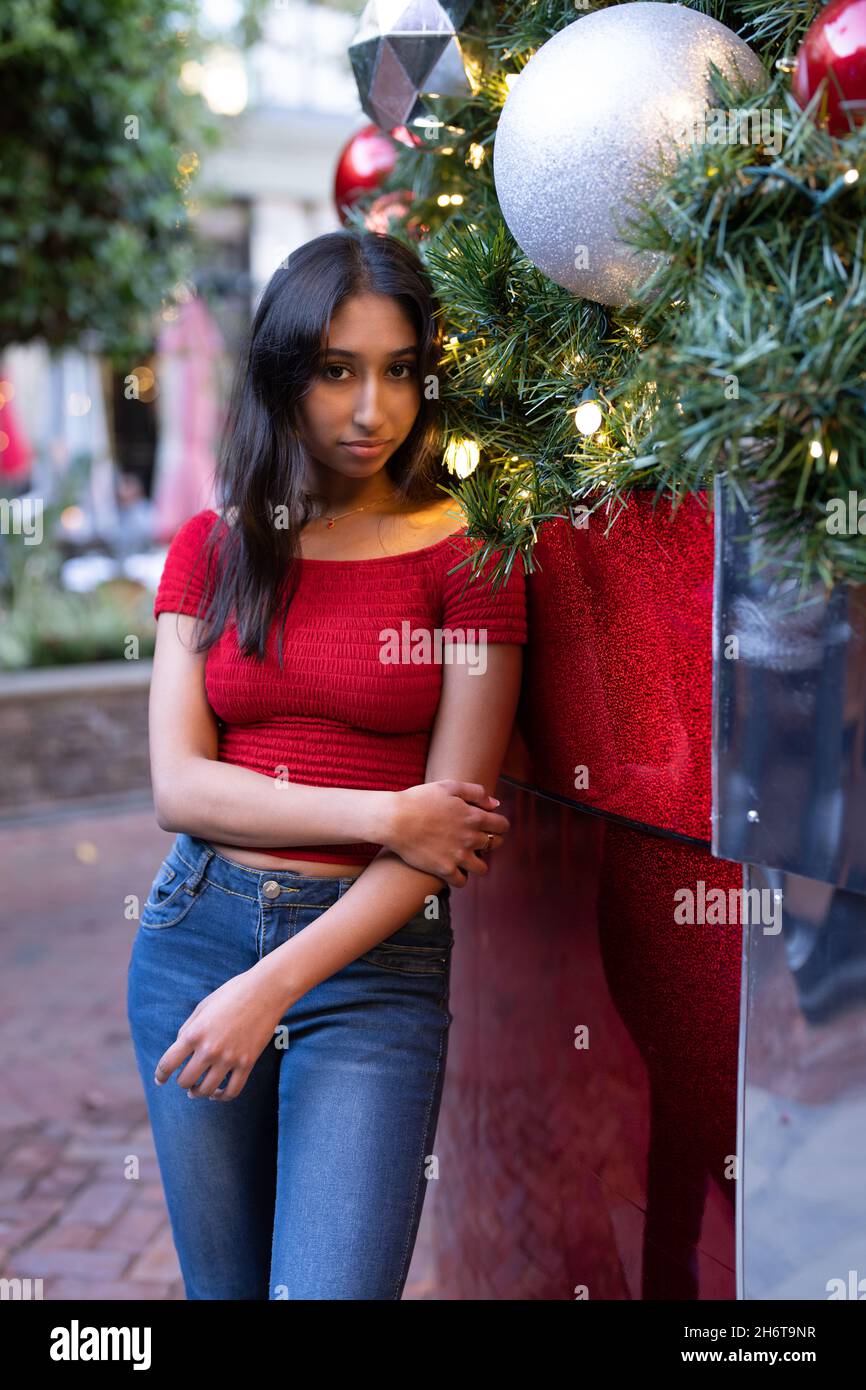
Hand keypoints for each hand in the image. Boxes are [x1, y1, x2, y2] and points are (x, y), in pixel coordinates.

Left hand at [154, 966, 285, 1102]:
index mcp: (194, 1033)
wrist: (266, 990)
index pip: (168, 1064)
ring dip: (199, 1093)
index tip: (159, 1080)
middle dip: (182, 1083)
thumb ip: (188, 1029)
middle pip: (186, 1081)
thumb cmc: (232, 993)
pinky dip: (222, 1097)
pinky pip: (232, 1091)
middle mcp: (209, 1049)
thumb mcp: (203, 1006)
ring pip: (206, 1090)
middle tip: (186, 1080)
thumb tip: (179, 1049)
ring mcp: (229, 1058)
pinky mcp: (247, 1063)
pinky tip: (218, 1093)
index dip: (160, 1075)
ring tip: (198, 1090)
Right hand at [385, 779, 510, 887]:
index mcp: (474, 816)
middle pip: (495, 845)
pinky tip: (453, 869)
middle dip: (490, 841)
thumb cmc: (419, 799)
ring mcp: (459, 855)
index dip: (499, 825)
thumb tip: (495, 804)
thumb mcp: (449, 786)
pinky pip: (462, 882)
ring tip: (466, 858)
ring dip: (477, 863)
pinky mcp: (444, 869)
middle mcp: (471, 838)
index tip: (491, 826)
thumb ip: (476, 792)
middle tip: (476, 839)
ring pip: (482, 868)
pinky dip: (460, 877)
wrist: (395, 819)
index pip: (502, 825)